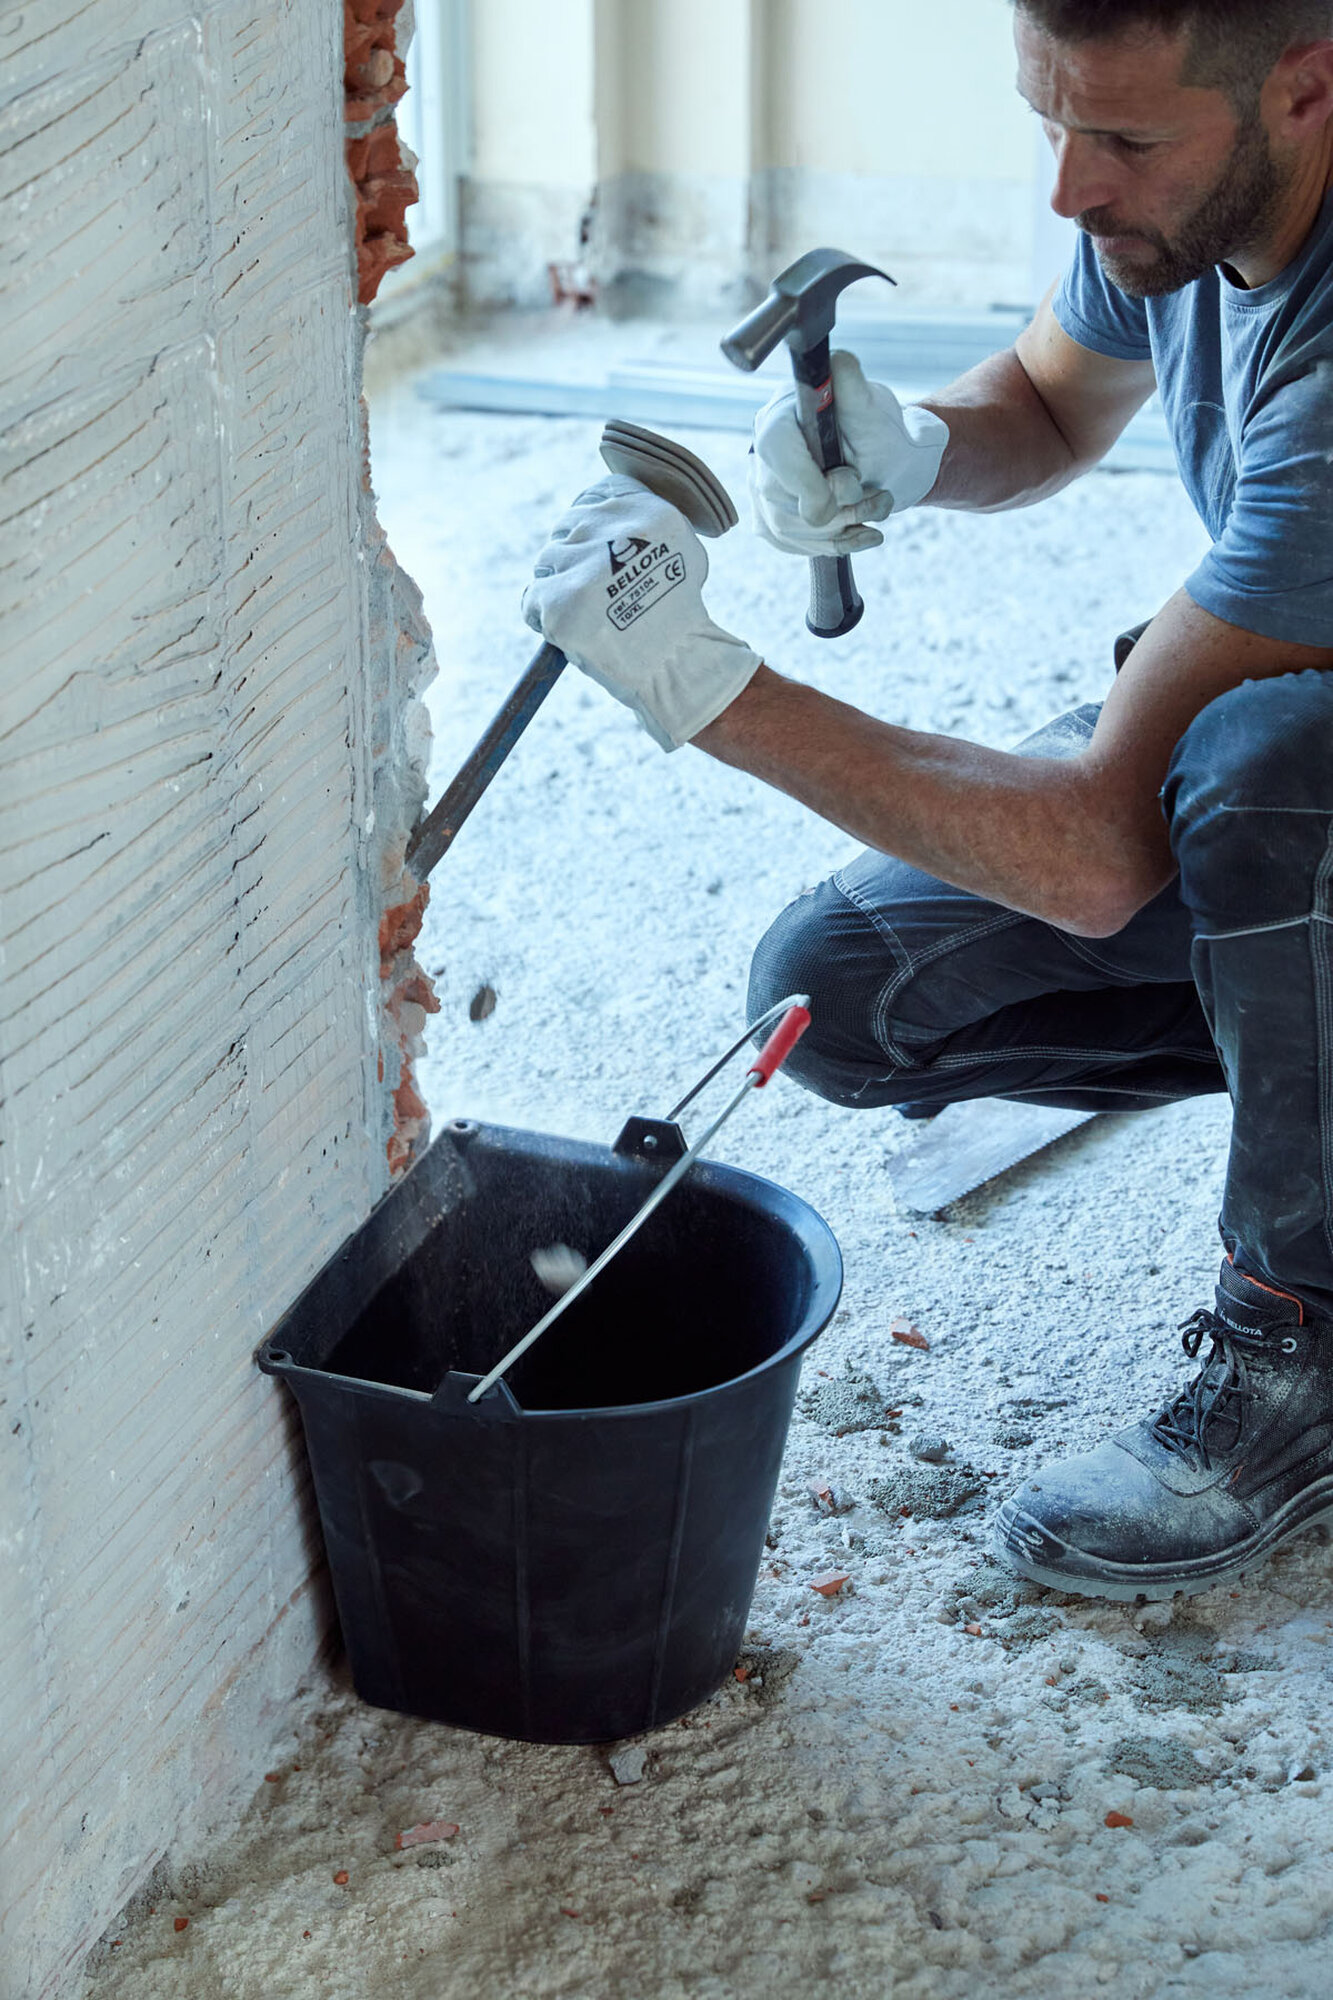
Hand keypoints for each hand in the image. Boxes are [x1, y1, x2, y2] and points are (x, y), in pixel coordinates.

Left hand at [522, 476, 760, 750]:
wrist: (678, 666)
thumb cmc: (678, 615)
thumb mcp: (678, 548)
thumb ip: (640, 524)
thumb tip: (594, 516)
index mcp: (642, 509)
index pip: (593, 498)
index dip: (591, 529)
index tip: (599, 554)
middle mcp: (610, 528)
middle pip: (565, 531)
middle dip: (576, 562)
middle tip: (601, 597)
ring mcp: (581, 564)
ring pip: (546, 565)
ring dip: (561, 590)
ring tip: (592, 617)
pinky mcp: (559, 601)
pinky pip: (531, 601)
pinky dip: (544, 619)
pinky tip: (574, 633)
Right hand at [750, 350, 949, 556]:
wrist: (885, 462)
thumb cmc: (877, 431)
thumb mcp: (872, 407)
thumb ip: (853, 386)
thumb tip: (838, 362)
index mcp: (779, 418)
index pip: (777, 453)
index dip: (810, 480)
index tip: (849, 485)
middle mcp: (761, 454)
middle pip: (784, 502)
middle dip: (841, 507)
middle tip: (875, 494)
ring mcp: (761, 491)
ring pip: (791, 530)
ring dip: (844, 527)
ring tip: (875, 509)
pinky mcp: (770, 521)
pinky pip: (795, 546)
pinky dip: (836, 544)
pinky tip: (863, 532)